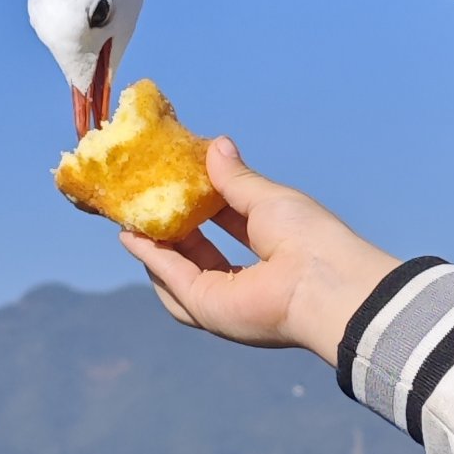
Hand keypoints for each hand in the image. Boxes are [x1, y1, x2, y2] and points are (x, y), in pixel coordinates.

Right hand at [117, 140, 398, 364]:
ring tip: (131, 215)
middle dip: (170, 228)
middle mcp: (245, 282)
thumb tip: (216, 145)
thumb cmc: (307, 237)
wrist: (321, 282)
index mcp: (269, 252)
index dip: (200, 205)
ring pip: (178, 273)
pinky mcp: (206, 308)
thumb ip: (236, 178)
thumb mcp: (267, 199)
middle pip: (197, 254)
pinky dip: (152, 257)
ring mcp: (224, 299)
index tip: (176, 181)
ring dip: (154, 245)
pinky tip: (132, 235)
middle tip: (145, 198)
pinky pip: (171, 280)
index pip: (227, 226)